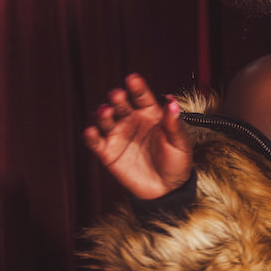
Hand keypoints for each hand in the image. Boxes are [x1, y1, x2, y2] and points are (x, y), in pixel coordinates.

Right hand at [83, 74, 192, 199]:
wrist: (167, 190)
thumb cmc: (176, 163)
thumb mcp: (180, 143)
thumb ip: (174, 123)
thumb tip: (172, 102)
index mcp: (150, 115)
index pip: (142, 97)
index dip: (137, 88)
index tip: (133, 79)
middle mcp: (131, 121)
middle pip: (121, 105)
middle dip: (117, 98)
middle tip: (117, 95)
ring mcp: (118, 135)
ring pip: (106, 120)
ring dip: (103, 114)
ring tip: (106, 111)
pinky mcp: (107, 152)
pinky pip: (95, 142)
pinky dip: (90, 136)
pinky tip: (91, 132)